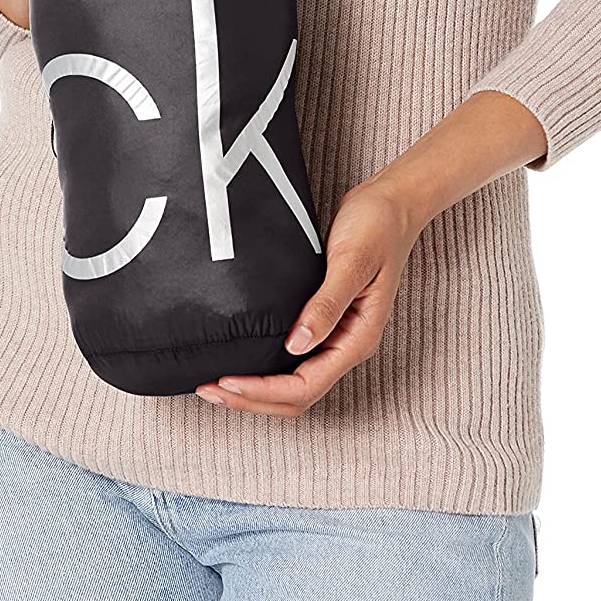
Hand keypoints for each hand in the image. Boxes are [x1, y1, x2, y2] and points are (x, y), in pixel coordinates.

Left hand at [194, 174, 423, 415]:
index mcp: (357, 338)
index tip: (228, 380)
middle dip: (253, 398)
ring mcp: (335, 334)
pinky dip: (265, 365)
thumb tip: (297, 345)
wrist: (391, 202)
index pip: (307, 385)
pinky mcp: (324, 319)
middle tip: (209, 389)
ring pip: (293, 380)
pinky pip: (292, 355)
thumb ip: (327, 304)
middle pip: (297, 394)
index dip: (265, 390)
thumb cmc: (377, 226)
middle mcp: (346, 344)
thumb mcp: (351, 262)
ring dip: (256, 388)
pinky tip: (241, 355)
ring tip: (215, 382)